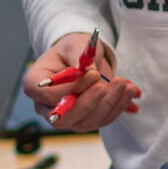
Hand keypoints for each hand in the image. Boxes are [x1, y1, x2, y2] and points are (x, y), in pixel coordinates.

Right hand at [24, 32, 139, 131]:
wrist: (83, 58)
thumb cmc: (72, 49)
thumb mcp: (75, 45)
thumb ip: (80, 59)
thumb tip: (93, 75)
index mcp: (35, 85)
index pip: (48, 96)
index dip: (71, 89)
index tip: (93, 75)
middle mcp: (47, 107)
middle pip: (64, 118)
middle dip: (92, 103)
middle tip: (112, 83)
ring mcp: (66, 117)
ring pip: (86, 123)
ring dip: (110, 104)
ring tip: (126, 84)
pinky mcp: (85, 121)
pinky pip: (101, 121)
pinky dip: (118, 107)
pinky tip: (131, 91)